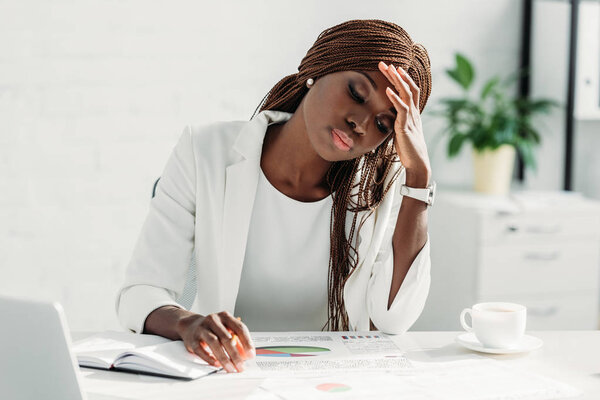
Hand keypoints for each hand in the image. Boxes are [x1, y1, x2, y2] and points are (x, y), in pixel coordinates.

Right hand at [176, 311, 254, 372]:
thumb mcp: (226, 330)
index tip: (251, 355)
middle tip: (241, 366)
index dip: (247, 342)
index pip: (239, 328)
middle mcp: (213, 320)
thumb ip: (237, 341)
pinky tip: (216, 364)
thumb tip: (245, 355)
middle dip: (235, 354)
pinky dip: (209, 358)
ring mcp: (202, 328)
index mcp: (225, 316)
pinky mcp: (192, 339)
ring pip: (214, 343)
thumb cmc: (212, 329)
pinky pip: (200, 349)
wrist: (190, 326)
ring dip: (224, 358)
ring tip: (230, 368)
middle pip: (227, 337)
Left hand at [378, 61, 430, 186]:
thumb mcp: (401, 131)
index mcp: (413, 113)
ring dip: (397, 80)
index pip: (410, 90)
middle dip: (397, 74)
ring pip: (407, 94)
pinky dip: (395, 98)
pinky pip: (402, 109)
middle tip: (386, 62)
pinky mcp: (406, 126)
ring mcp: (411, 118)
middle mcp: (414, 112)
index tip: (392, 68)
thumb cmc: (408, 149)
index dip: (402, 78)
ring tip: (389, 69)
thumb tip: (387, 116)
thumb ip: (396, 121)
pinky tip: (387, 90)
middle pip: (408, 87)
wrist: (417, 163)